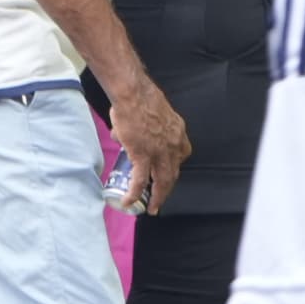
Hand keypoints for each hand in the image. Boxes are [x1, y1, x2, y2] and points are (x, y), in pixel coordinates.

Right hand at [107, 78, 189, 213]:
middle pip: (173, 173)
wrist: (133, 95)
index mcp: (178, 134)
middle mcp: (173, 146)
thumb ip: (143, 126)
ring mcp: (159, 153)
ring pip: (161, 182)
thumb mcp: (151, 113)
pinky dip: (135, 193)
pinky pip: (139, 180)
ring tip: (151, 208)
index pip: (180, 156)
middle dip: (167, 189)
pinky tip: (129, 202)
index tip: (165, 173)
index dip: (173, 167)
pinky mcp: (143, 156)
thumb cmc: (139, 98)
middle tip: (160, 200)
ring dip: (157, 197)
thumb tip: (124, 136)